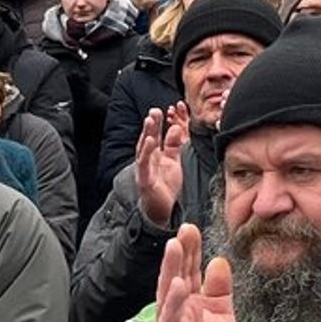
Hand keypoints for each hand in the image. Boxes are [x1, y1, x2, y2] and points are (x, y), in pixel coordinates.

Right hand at [134, 103, 189, 224]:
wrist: (163, 211)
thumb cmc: (167, 186)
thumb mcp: (174, 162)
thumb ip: (174, 146)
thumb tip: (176, 127)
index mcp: (156, 156)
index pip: (156, 136)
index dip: (159, 124)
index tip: (164, 110)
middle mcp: (148, 161)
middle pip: (148, 139)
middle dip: (151, 125)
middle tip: (154, 110)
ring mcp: (145, 170)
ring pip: (144, 149)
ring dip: (146, 134)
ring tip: (150, 120)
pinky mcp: (145, 180)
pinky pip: (144, 164)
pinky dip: (146, 152)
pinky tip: (150, 141)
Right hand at [155, 224, 238, 321]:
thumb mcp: (222, 315)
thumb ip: (220, 289)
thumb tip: (218, 260)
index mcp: (190, 304)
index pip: (188, 271)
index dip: (190, 250)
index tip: (192, 228)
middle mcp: (178, 314)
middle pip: (176, 277)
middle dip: (179, 253)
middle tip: (183, 229)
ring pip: (169, 295)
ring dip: (171, 271)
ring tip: (174, 247)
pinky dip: (174, 305)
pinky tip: (178, 287)